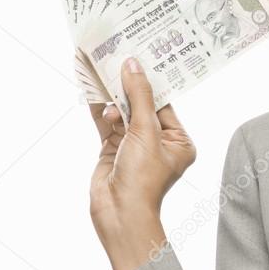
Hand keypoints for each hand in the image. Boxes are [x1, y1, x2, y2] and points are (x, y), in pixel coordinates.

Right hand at [88, 56, 196, 269]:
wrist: (119, 214)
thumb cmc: (143, 178)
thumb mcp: (145, 132)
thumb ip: (139, 97)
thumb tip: (133, 66)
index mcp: (178, 140)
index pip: (163, 103)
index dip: (148, 81)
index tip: (138, 56)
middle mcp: (158, 142)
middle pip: (140, 105)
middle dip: (126, 85)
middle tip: (115, 55)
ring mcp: (134, 146)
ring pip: (121, 113)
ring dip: (110, 94)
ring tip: (97, 66)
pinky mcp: (113, 150)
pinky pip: (106, 124)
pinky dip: (98, 108)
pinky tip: (90, 87)